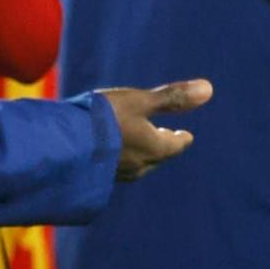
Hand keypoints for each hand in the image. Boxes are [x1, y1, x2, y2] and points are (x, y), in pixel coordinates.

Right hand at [97, 79, 212, 179]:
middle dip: (162, 147)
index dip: (182, 138)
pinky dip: (119, 160)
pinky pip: (115, 170)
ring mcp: (117, 175)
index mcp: (154, 148)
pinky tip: (108, 156)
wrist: (60, 147)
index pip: (176, 145)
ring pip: (136, 165)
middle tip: (165, 138)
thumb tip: (208, 89)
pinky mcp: (96, 179)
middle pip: (158, 157)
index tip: (186, 136)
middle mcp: (139, 166)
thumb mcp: (140, 101)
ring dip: (140, 154)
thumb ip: (172, 97)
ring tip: (138, 146)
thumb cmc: (104, 119)